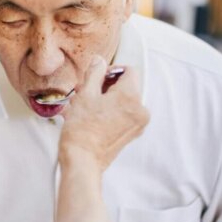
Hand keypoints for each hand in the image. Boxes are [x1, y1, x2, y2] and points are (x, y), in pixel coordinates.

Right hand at [60, 56, 149, 170]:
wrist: (82, 161)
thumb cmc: (82, 129)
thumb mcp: (85, 94)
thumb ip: (95, 73)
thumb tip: (100, 61)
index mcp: (131, 96)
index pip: (129, 71)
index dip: (112, 71)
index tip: (97, 78)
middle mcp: (140, 109)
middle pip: (128, 86)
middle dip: (107, 86)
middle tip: (87, 93)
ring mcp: (138, 124)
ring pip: (125, 101)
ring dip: (108, 99)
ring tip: (87, 107)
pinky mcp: (132, 134)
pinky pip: (125, 115)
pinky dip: (112, 112)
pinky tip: (93, 117)